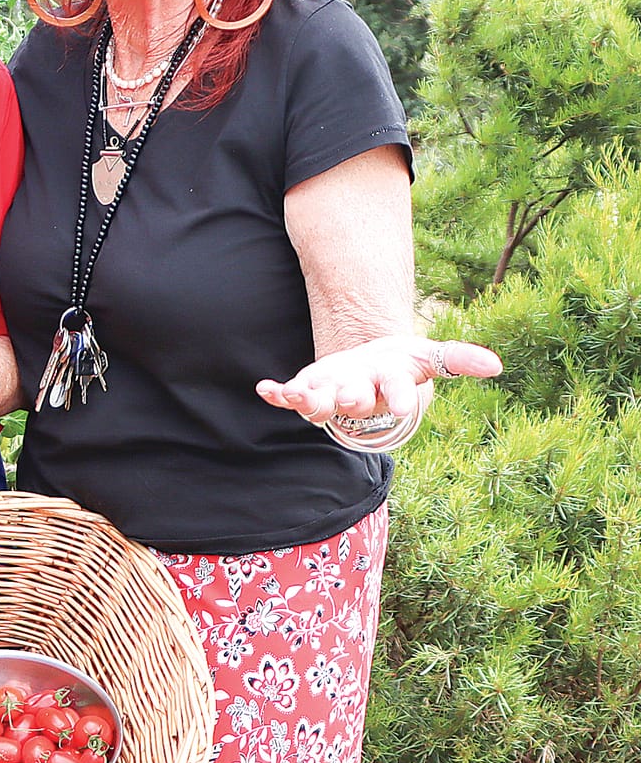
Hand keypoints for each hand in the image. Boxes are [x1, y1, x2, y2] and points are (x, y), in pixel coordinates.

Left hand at [256, 336, 501, 425]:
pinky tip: (265, 388)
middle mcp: (360, 394)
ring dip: (310, 401)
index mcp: (390, 386)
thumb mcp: (426, 356)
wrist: (365, 373)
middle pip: (356, 401)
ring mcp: (331, 394)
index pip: (400, 394)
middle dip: (352, 399)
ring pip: (320, 405)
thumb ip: (458, 358)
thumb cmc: (397, 366)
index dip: (402, 399)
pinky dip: (276, 395)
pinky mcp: (307, 391)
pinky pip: (288, 398)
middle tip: (350, 398)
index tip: (406, 406)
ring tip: (299, 395)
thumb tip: (497, 365)